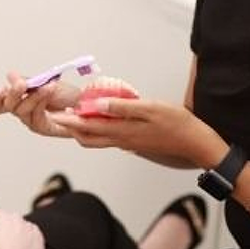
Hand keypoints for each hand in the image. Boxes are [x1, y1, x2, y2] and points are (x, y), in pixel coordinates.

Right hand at [0, 71, 80, 137]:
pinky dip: (42, 100)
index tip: (0, 90)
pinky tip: (49, 90)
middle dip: (13, 94)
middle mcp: (22, 111)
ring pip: (22, 110)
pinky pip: (36, 115)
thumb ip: (27, 81)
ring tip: (45, 86)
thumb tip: (11, 76)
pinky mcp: (43, 128)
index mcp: (18, 99)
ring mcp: (32, 120)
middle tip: (21, 84)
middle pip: (7, 106)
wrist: (85, 103)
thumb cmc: (67, 95)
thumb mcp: (45, 81)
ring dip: (33, 95)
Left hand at [50, 97, 225, 167]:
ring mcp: (128, 143)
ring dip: (83, 129)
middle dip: (70, 128)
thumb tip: (95, 105)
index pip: (87, 128)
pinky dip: (98, 129)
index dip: (69, 121)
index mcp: (122, 131)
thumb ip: (121, 107)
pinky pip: (109, 137)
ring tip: (74, 115)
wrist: (196, 144)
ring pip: (97, 139)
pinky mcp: (134, 142)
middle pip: (87, 138)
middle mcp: (121, 140)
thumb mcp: (150, 108)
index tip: (53, 114)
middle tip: (58, 116)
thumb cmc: (177, 124)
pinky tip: (99, 118)